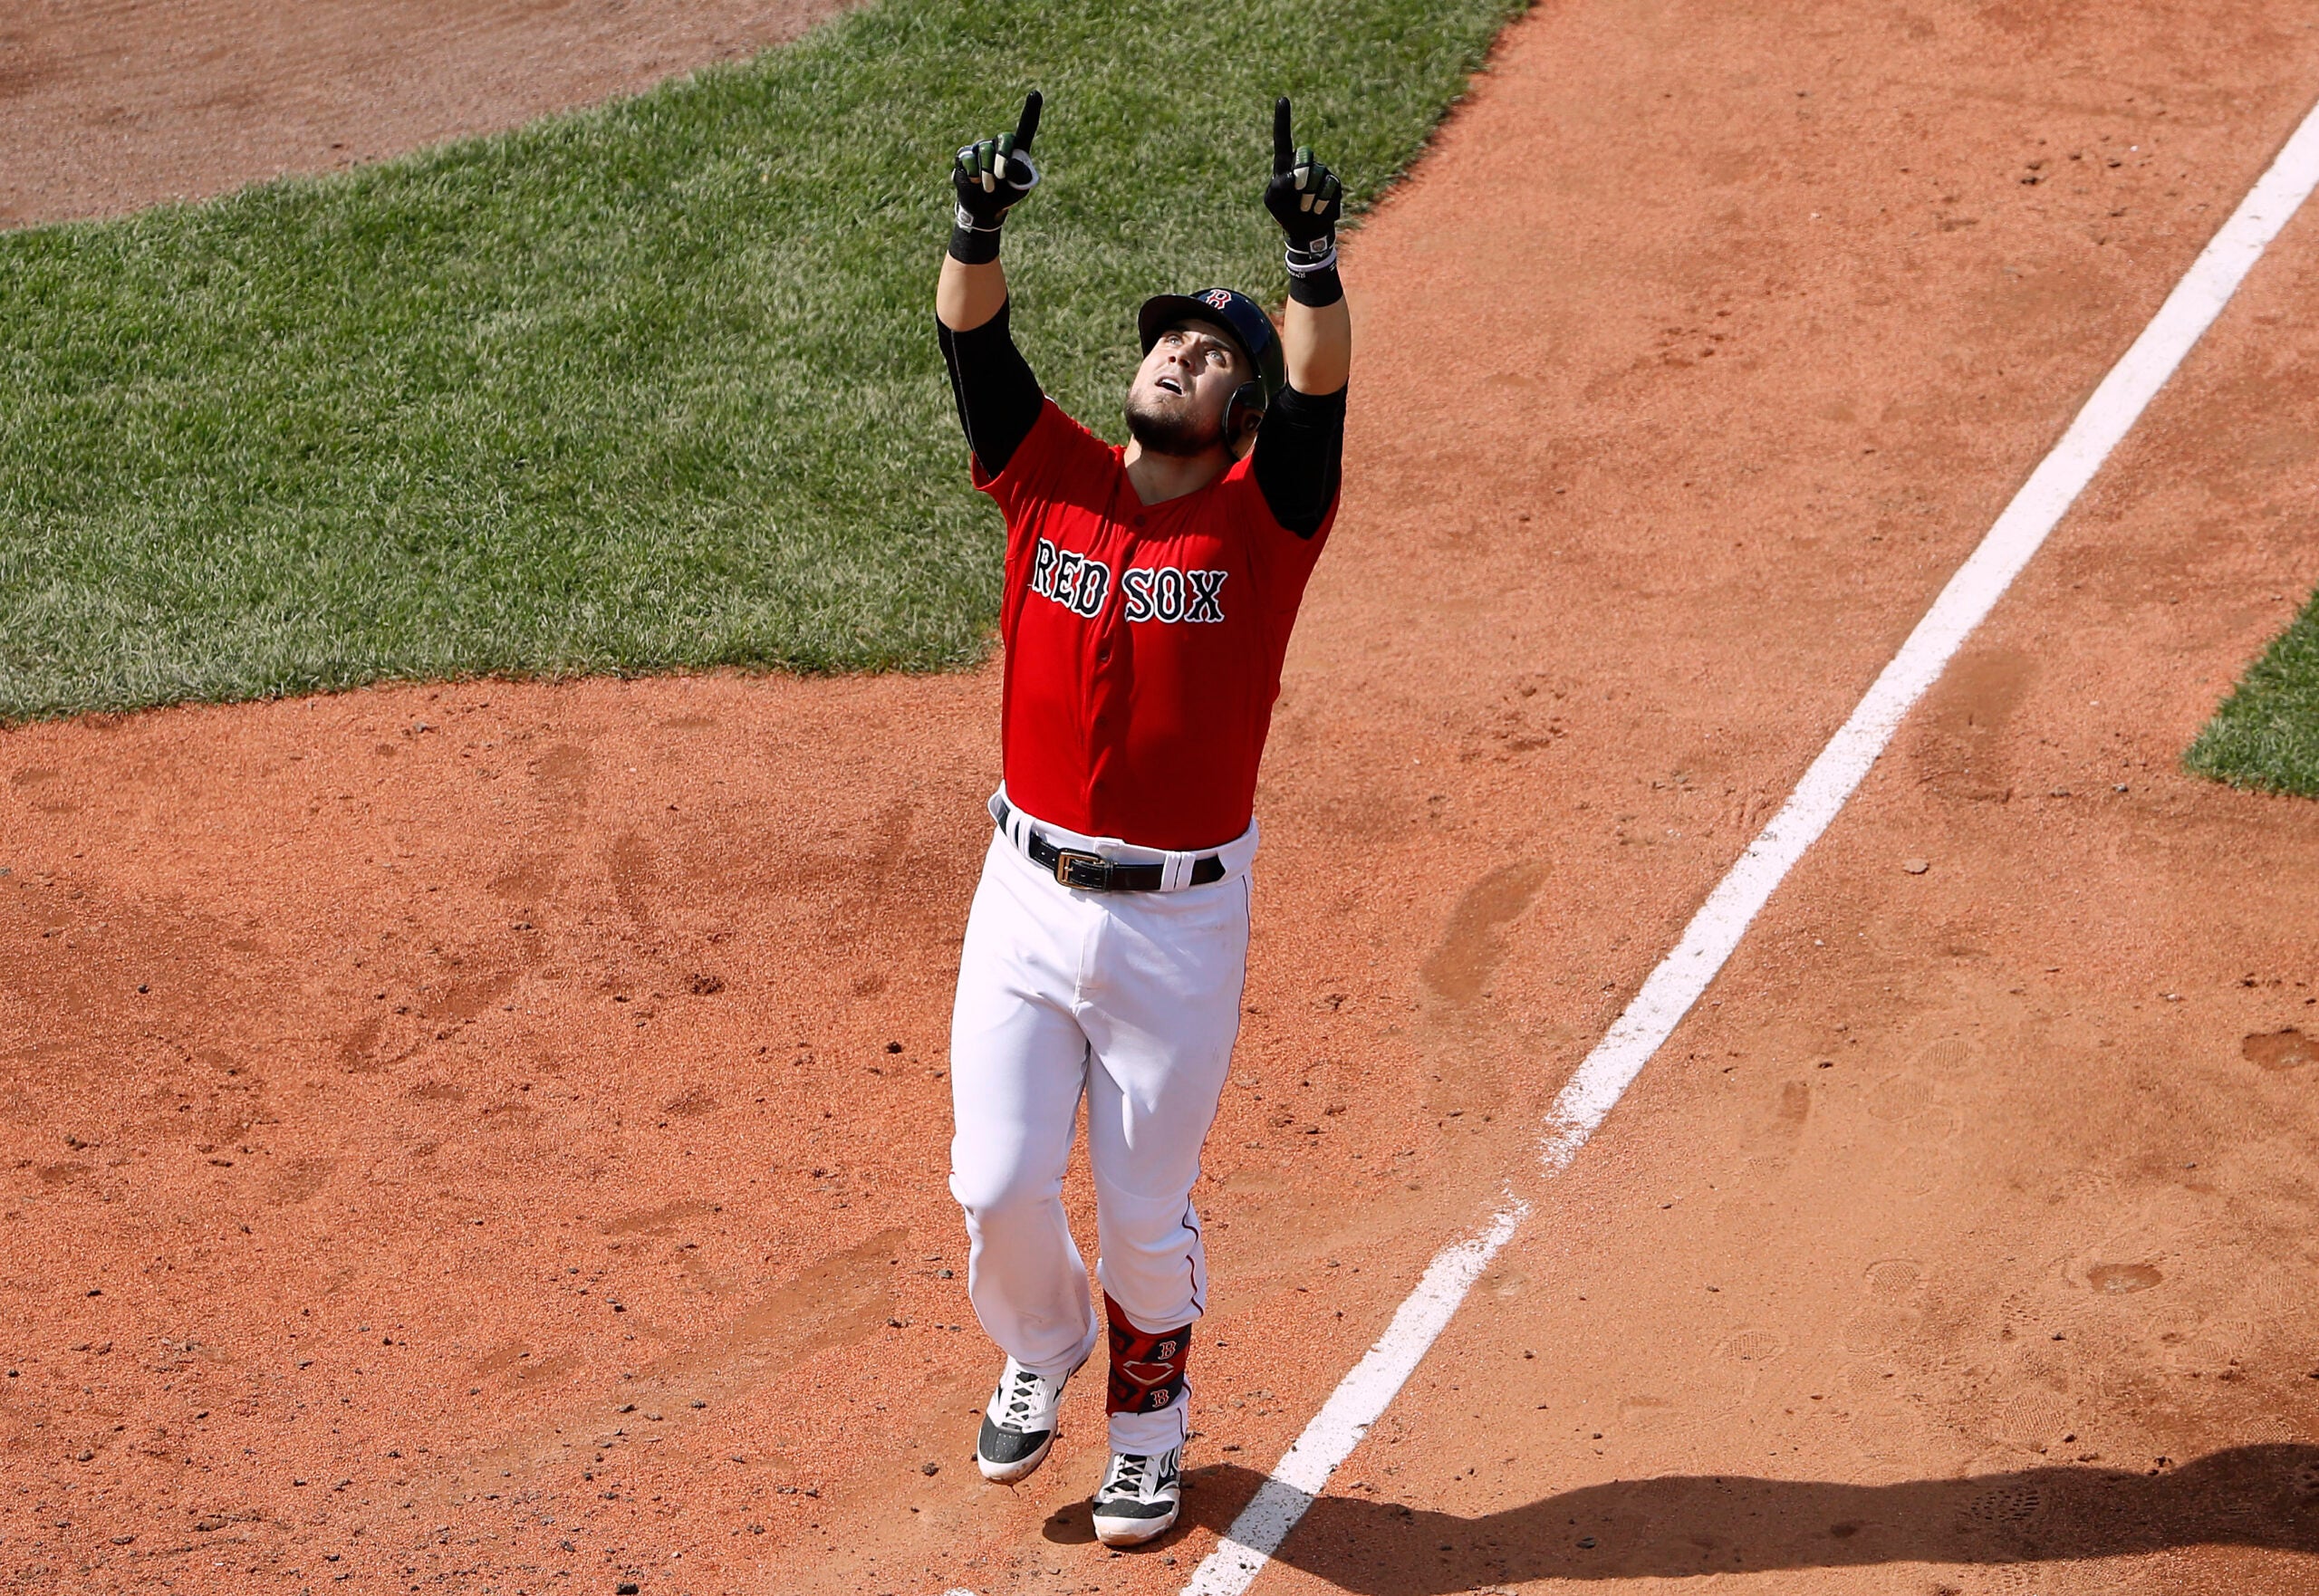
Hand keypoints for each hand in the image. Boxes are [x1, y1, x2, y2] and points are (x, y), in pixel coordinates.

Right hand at [953, 91, 1042, 230]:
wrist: (985, 207)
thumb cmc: (1007, 195)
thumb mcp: (1020, 188)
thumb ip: (1021, 175)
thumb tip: (1009, 162)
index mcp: (1018, 148)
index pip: (1026, 126)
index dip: (1031, 110)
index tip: (1036, 93)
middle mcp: (998, 143)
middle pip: (1004, 139)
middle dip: (1002, 157)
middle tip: (1000, 176)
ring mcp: (980, 147)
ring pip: (984, 151)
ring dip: (987, 173)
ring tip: (988, 187)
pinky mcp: (964, 154)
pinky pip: (967, 157)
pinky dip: (973, 172)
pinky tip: (975, 180)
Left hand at [1263, 97, 1341, 255]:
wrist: (1306, 230)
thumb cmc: (1285, 213)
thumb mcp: (1272, 202)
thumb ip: (1276, 187)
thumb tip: (1292, 176)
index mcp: (1285, 163)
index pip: (1282, 138)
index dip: (1283, 119)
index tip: (1282, 99)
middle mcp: (1304, 162)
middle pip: (1305, 157)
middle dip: (1302, 178)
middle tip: (1297, 196)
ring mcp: (1321, 171)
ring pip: (1317, 176)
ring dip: (1309, 197)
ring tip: (1306, 207)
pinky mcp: (1334, 183)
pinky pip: (1329, 188)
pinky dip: (1321, 203)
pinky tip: (1317, 210)